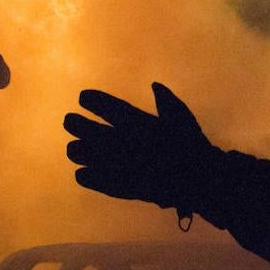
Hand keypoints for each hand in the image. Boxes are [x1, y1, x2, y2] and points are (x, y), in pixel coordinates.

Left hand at [64, 82, 215, 212]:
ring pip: (78, 153)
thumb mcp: (182, 118)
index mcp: (134, 121)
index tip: (84, 98)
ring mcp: (114, 163)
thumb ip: (166, 101)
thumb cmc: (191, 146)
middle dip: (74, 123)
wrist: (197, 180)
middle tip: (71, 122)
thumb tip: (155, 85)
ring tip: (77, 148)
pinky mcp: (114, 184)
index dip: (90, 100)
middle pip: (82, 128)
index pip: (102, 105)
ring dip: (76, 149)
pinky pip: (85, 178)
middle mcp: (119, 139)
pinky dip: (83, 174)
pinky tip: (85, 172)